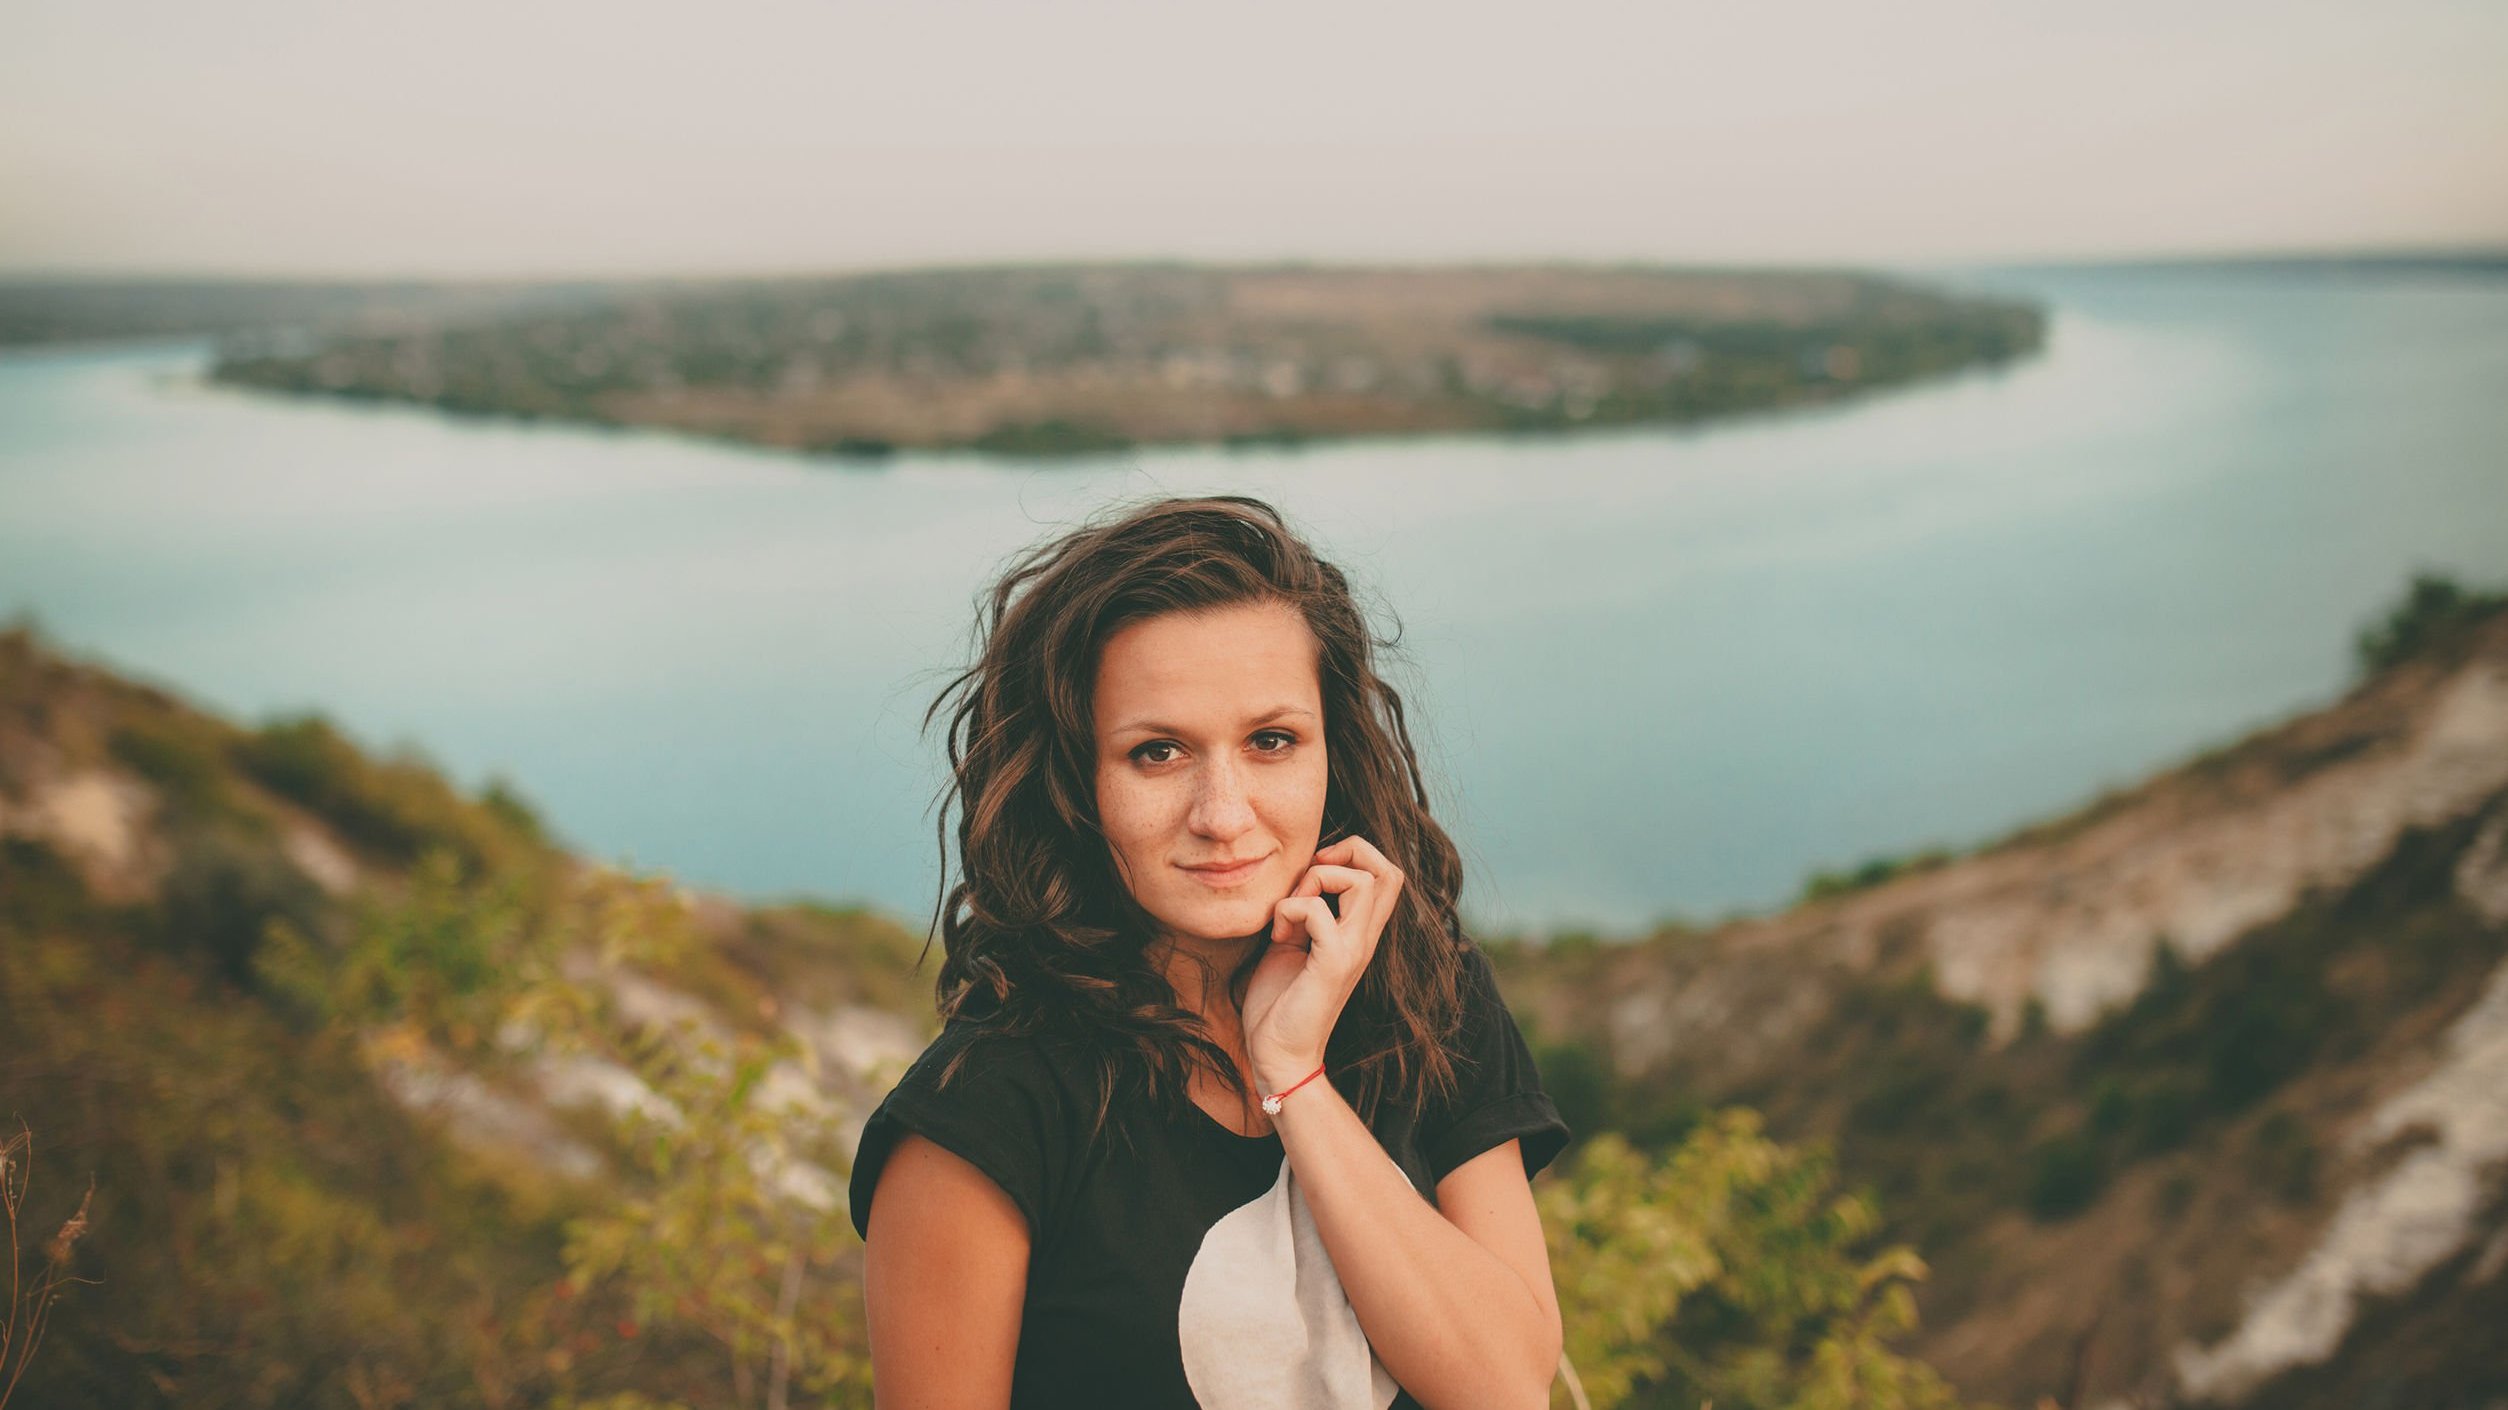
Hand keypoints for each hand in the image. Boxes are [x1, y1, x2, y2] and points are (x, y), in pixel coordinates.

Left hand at [1242, 835, 1404, 1093]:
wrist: (1278, 1054)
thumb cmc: (1281, 1001)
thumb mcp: (1294, 942)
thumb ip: (1304, 910)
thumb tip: (1300, 879)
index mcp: (1360, 933)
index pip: (1389, 873)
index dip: (1355, 854)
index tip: (1314, 870)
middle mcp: (1366, 939)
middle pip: (1389, 870)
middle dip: (1345, 854)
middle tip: (1308, 880)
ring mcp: (1353, 951)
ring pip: (1362, 882)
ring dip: (1317, 880)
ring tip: (1292, 908)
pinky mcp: (1332, 965)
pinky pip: (1319, 911)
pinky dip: (1290, 909)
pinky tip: (1277, 935)